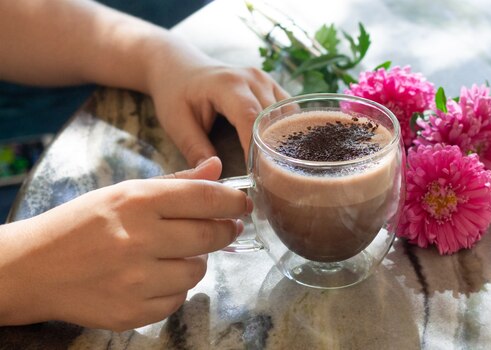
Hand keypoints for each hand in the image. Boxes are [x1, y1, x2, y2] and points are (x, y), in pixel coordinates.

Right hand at [0, 157, 250, 330]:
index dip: (233, 201)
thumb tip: (216, 169)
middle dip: (224, 231)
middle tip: (225, 228)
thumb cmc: (81, 225)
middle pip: (209, 236)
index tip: (242, 204)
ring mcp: (136, 280)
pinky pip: (177, 300)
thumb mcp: (122, 193)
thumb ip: (175, 183)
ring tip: (174, 254)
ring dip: (195, 262)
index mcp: (136, 202)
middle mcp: (139, 239)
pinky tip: (155, 277)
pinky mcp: (132, 312)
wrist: (33, 269)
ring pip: (198, 271)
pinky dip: (174, 289)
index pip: (205, 198)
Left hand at [147, 42, 289, 166]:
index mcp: (227, 85)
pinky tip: (279, 148)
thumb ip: (195, 149)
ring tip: (275, 166)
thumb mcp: (176, 123)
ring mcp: (265, 79)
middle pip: (274, 118)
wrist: (178, 66)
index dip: (256, 148)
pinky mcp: (271, 85)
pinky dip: (287, 129)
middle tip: (268, 178)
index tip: (255, 175)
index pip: (252, 119)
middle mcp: (252, 79)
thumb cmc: (175, 93)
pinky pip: (289, 110)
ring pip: (287, 115)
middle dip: (272, 149)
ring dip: (283, 140)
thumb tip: (214, 176)